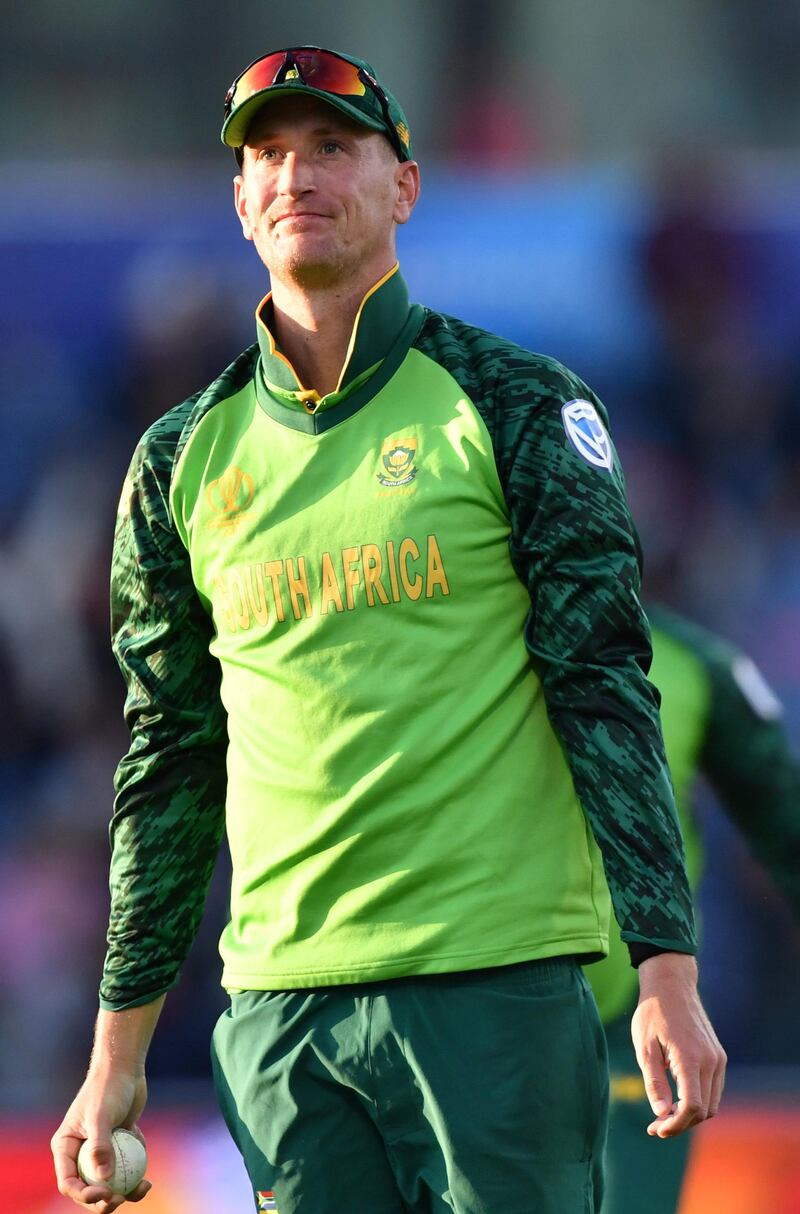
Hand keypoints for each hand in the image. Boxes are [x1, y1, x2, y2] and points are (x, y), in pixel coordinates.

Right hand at [51, 1069, 150, 1210]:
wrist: (125, 1068)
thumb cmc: (108, 1088)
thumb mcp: (101, 1116)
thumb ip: (100, 1146)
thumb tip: (103, 1178)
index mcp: (66, 1147)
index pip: (69, 1182)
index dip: (84, 1195)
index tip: (105, 1196)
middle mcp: (80, 1152)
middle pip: (88, 1187)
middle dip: (103, 1201)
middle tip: (121, 1200)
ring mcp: (100, 1150)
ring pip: (109, 1182)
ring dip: (125, 1191)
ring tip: (143, 1189)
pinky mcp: (118, 1145)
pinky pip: (126, 1168)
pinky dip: (136, 1172)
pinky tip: (148, 1173)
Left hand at [631, 952, 725, 1138]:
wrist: (671, 985)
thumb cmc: (652, 1014)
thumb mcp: (644, 1047)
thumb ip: (654, 1082)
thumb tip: (662, 1114)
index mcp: (690, 1058)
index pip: (692, 1107)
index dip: (675, 1124)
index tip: (656, 1129)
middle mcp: (710, 1061)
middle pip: (704, 1110)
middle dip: (681, 1123)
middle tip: (655, 1126)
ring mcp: (718, 1058)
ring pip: (711, 1103)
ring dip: (691, 1115)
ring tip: (664, 1114)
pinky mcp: (718, 1056)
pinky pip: (713, 1089)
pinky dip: (698, 1100)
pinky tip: (677, 1099)